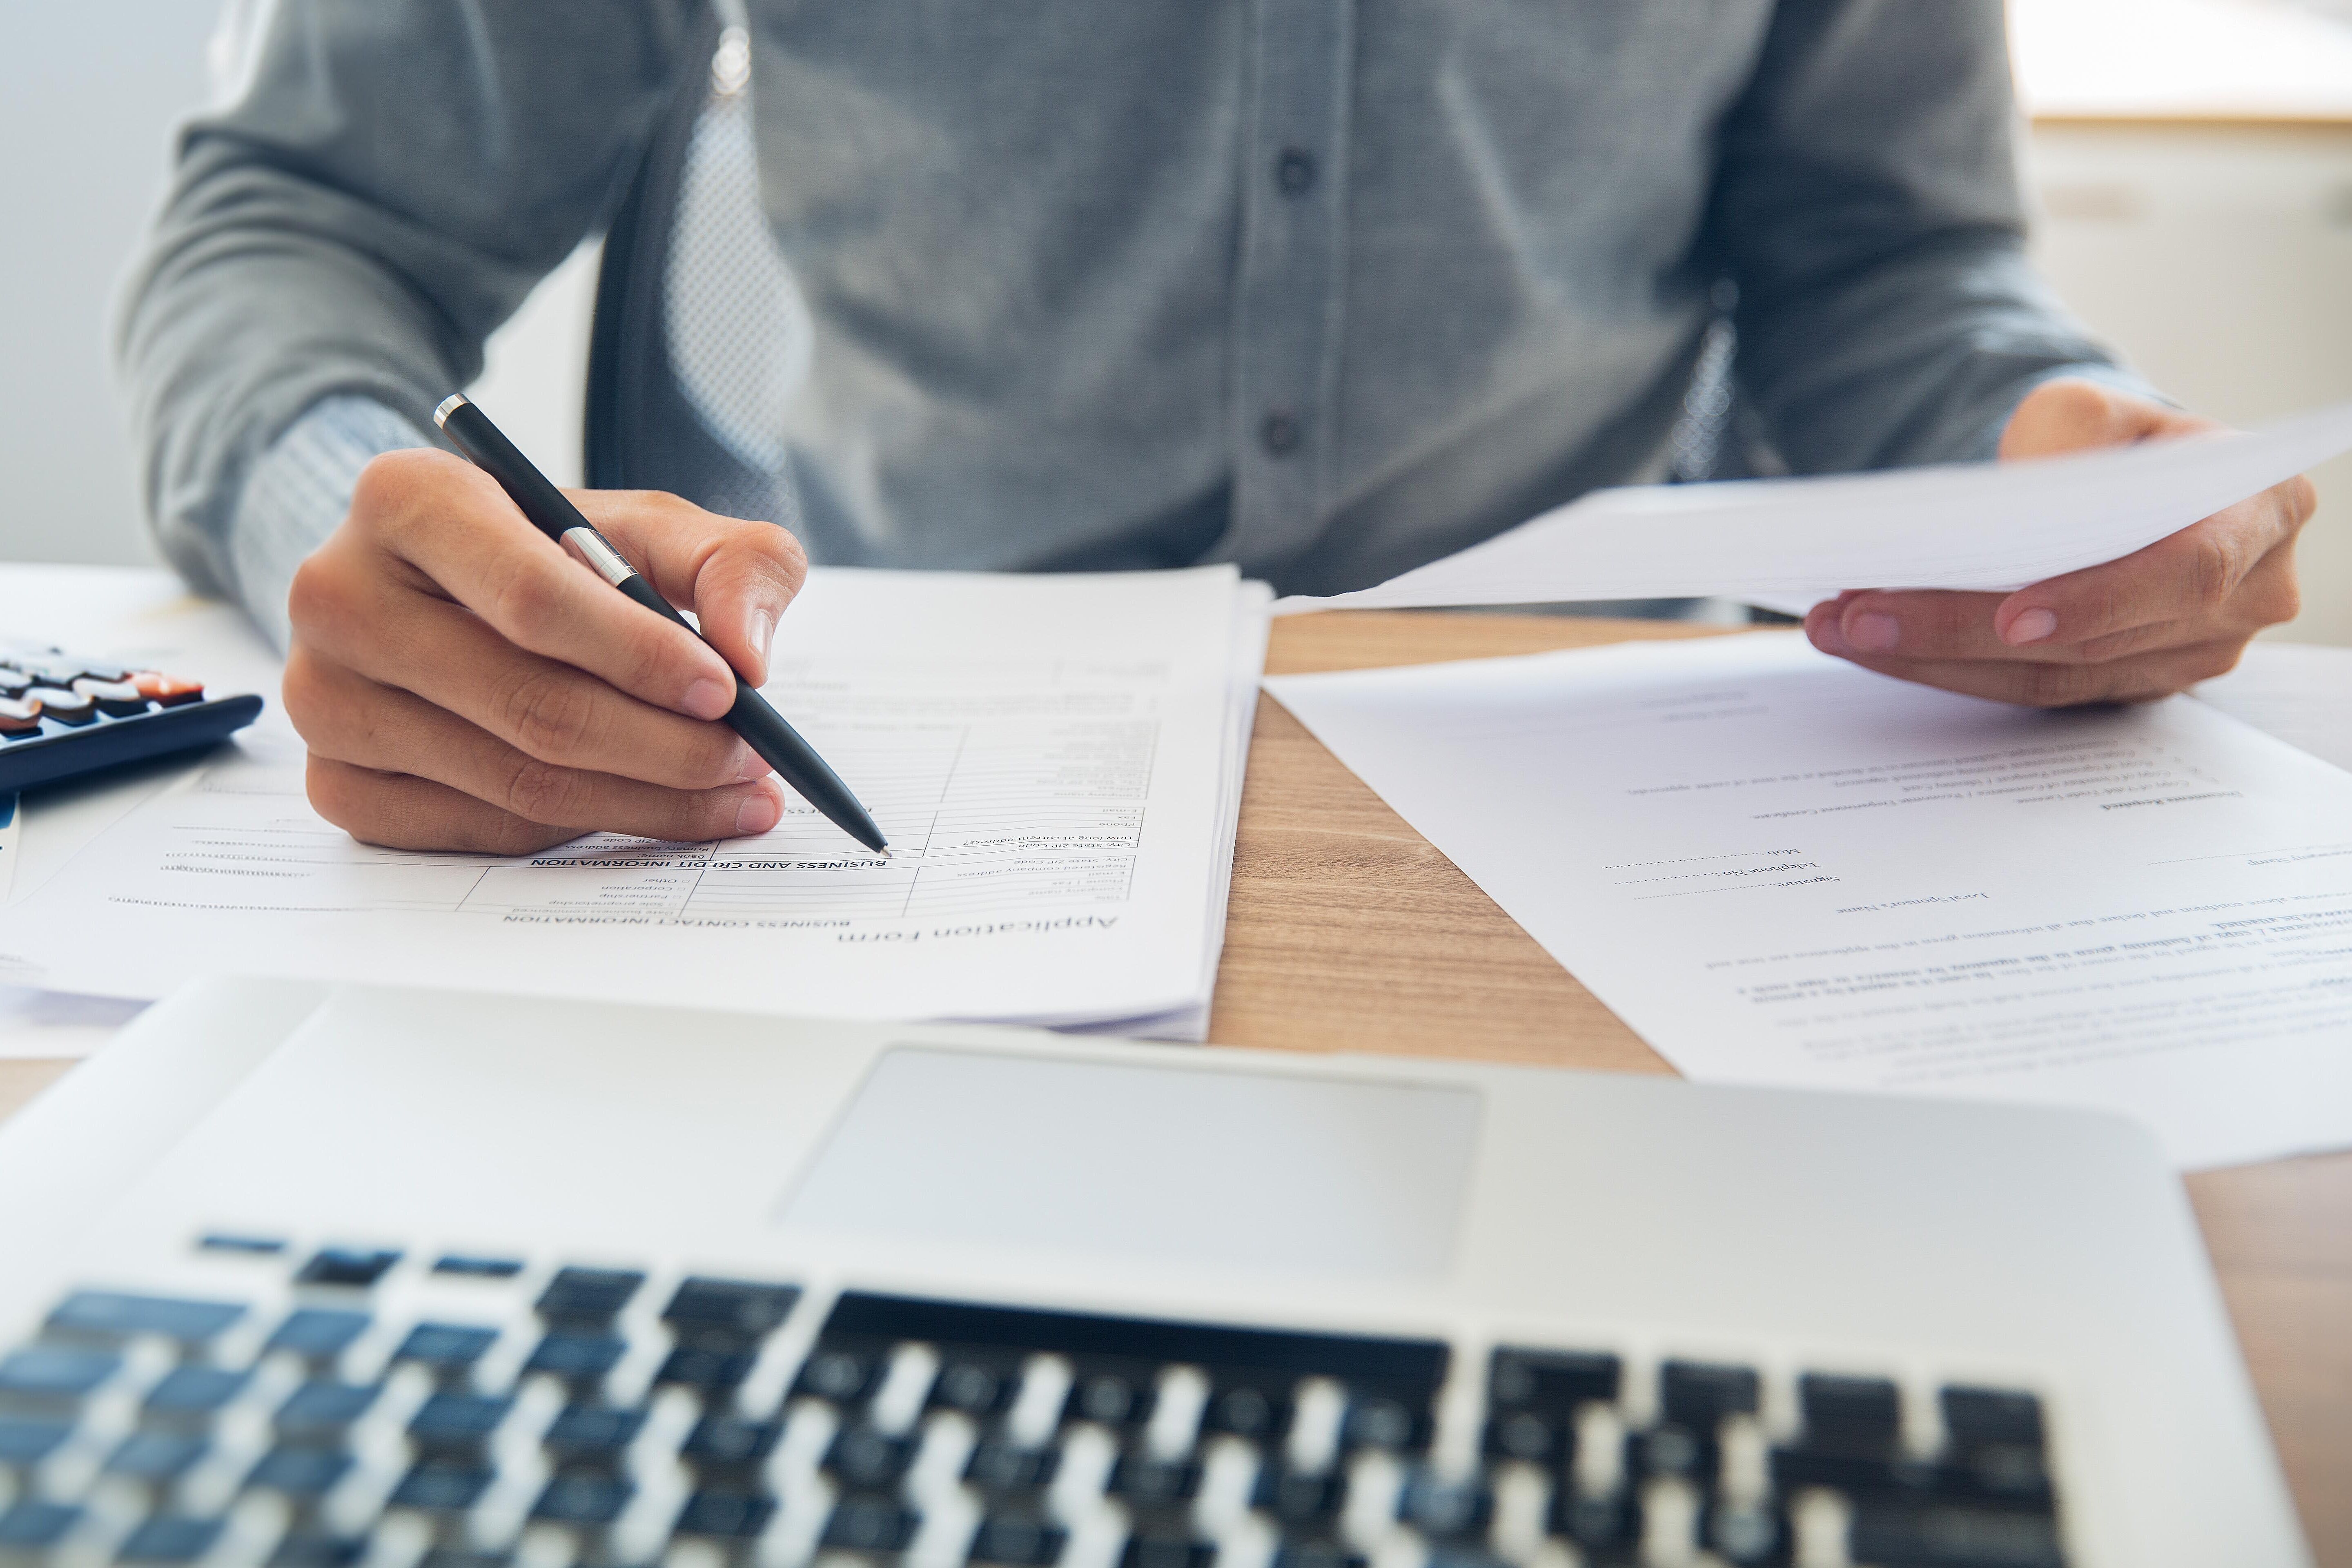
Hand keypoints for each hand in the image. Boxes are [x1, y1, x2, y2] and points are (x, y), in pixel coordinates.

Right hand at [284, 448, 807, 853]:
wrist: (442, 590)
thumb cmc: (552, 551)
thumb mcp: (649, 526)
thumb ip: (729, 562)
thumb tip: (750, 654)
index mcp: (404, 498)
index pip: (532, 596)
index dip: (640, 655)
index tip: (728, 692)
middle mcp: (337, 596)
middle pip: (531, 705)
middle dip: (666, 746)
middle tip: (752, 761)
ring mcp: (322, 699)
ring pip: (514, 782)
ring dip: (645, 800)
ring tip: (730, 793)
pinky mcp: (334, 784)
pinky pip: (480, 831)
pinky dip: (578, 831)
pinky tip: (643, 808)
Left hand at [1804, 378, 2314, 705]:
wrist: (2125, 481)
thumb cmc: (2115, 440)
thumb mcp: (2094, 409)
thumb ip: (2069, 438)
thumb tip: (2014, 503)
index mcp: (2262, 511)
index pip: (2185, 571)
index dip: (2097, 600)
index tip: (2009, 616)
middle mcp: (2247, 597)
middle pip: (2093, 638)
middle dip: (1959, 627)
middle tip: (1856, 613)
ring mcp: (2191, 653)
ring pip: (2051, 678)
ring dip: (1933, 657)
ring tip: (1841, 627)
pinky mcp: (2129, 683)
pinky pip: (2034, 692)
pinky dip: (1947, 668)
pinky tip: (1876, 645)